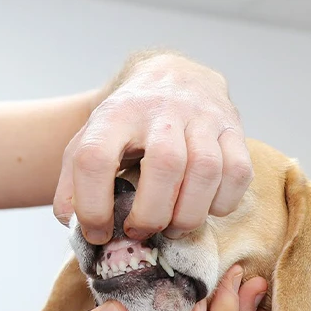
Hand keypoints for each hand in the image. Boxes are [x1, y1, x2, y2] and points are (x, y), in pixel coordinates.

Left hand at [53, 51, 250, 244]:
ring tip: (171, 228)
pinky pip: (238, 173)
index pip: (95, 157)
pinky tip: (202, 207)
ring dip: (188, 214)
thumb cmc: (128, 123)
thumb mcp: (89, 141)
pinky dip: (221, 202)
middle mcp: (161, 110)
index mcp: (115, 114)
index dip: (92, 204)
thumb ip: (72, 184)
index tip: (97, 232)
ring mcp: (203, 116)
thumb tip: (73, 223)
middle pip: (165, 164)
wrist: (172, 77)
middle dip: (151, 213)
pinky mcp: (233, 128)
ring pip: (206, 170)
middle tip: (140, 232)